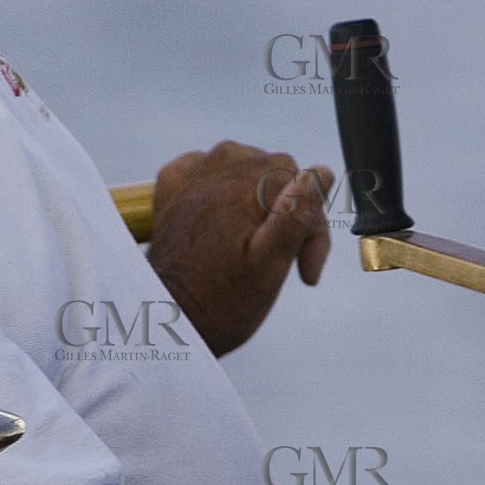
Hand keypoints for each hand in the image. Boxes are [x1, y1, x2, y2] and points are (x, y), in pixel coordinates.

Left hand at [145, 140, 332, 357]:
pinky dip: (221, 192)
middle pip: (276, 173)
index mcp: (243, 184)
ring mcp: (191, 174)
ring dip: (255, 202)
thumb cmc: (221, 301)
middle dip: (285, 212)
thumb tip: (319, 172)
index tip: (302, 266)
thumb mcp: (272, 263)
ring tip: (250, 245)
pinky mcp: (173, 186)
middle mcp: (216, 168)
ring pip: (246, 170)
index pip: (302, 179)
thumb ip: (298, 213)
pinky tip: (223, 223)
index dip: (310, 223)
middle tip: (280, 261)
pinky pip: (210, 171)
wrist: (166, 317)